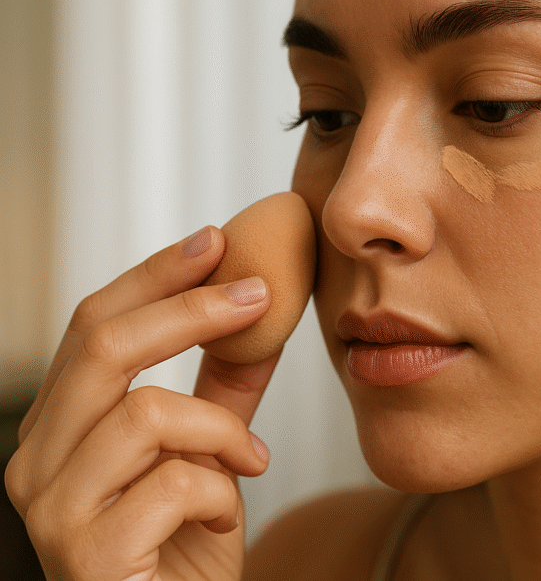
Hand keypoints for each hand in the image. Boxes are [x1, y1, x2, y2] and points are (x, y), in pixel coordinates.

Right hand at [5, 226, 277, 580]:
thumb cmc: (185, 550)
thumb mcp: (209, 452)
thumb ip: (222, 388)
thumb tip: (257, 307)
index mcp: (60, 427)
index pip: (91, 324)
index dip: (155, 275)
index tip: (216, 238)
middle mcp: (36, 462)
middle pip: (102, 346)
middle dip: (189, 308)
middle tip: (258, 293)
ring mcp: (52, 510)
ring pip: (145, 412)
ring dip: (221, 428)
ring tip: (252, 458)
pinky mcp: (86, 556)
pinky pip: (173, 483)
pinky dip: (220, 488)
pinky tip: (226, 511)